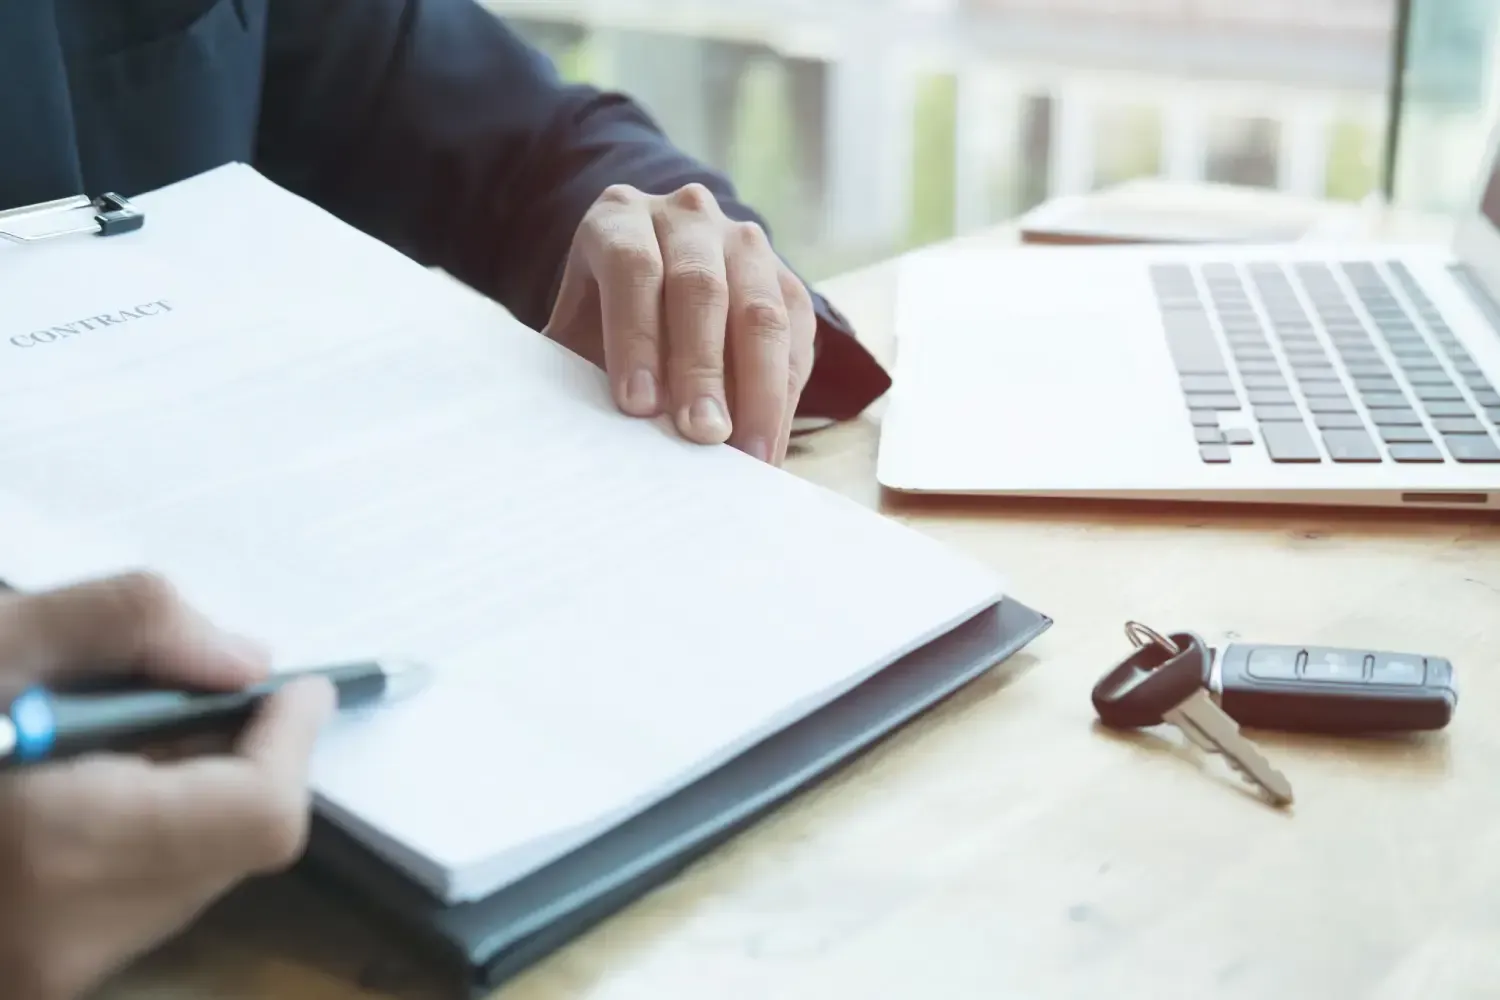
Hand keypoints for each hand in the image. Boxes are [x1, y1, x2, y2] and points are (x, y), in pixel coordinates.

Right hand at [0, 573, 334, 999]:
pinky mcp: (30, 981)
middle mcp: (62, 947)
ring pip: (190, 883)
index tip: (299, 686)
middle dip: (246, 762)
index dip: (292, 741)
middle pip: (235, 851)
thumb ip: (128, 624)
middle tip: (210, 692)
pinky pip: (130, 907)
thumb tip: (246, 661)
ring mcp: (42, 979)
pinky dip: (140, 840)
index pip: (260, 815)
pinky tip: (80, 786)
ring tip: (122, 735)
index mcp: (58, 858)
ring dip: (193, 801)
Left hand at [544, 183, 816, 464]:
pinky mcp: (787, 284)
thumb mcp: (575, 328)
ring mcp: (746, 245)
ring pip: (761, 313)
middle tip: (702, 434)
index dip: (636, 337)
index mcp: (621, 219)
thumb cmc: (602, 319)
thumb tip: (585, 436)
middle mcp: (688, 217)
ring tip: (748, 456)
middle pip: (701, 288)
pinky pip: (796, 340)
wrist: (655, 286)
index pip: (633, 267)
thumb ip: (574, 366)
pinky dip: (784, 399)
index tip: (637, 406)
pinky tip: (768, 448)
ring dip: (758, 390)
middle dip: (702, 369)